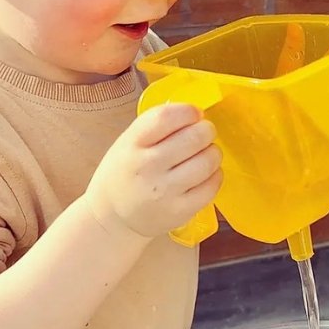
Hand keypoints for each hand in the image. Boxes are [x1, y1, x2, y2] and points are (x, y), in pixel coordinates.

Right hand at [86, 104, 221, 238]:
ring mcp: (164, 192)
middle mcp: (147, 167)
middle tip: (204, 133)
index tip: (194, 113)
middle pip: (194, 137)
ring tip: (205, 154)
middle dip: (206, 130)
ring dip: (213, 152)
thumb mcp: (128, 142)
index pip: (166, 117)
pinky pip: (212, 186)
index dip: (188, 111)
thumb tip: (196, 113)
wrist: (113, 217)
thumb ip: (158, 126)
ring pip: (208, 161)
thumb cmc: (126, 171)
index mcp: (132, 144)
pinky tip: (206, 174)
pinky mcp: (180, 211)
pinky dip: (215, 175)